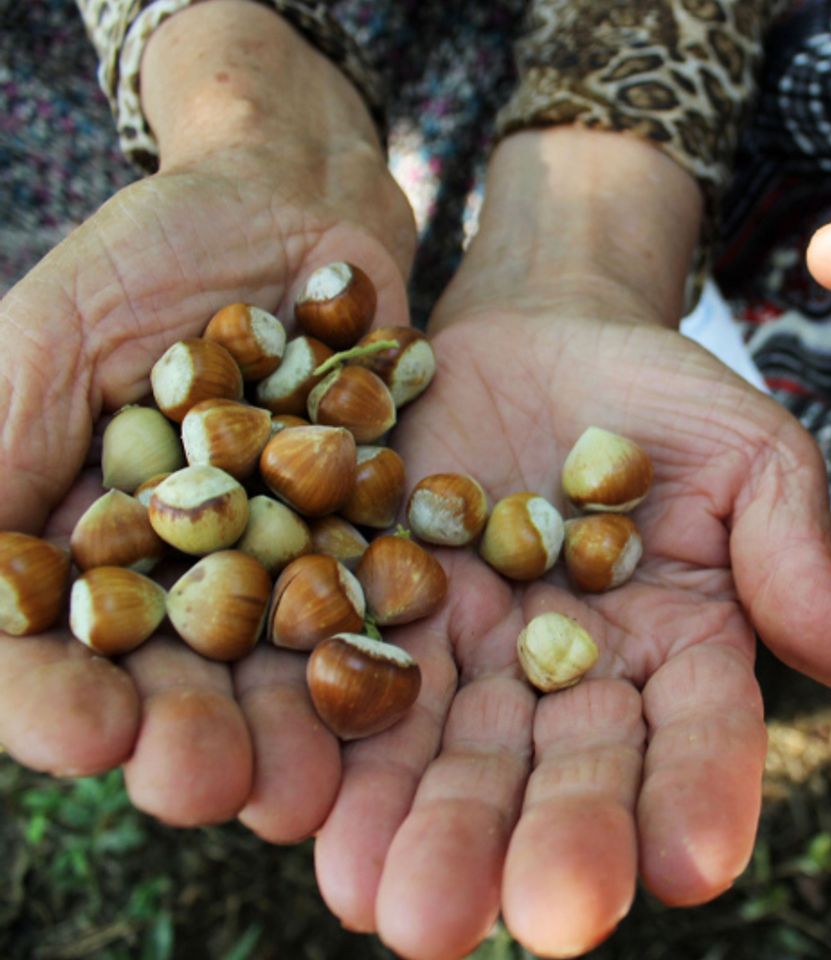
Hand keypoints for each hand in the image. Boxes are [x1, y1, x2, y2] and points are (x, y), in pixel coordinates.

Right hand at [0, 0, 413, 841]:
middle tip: (201, 788)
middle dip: (182, 736)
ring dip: (285, 727)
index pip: (41, 648)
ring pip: (276, 664)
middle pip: (168, 679)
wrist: (292, 200)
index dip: (49, 698)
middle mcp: (178, 574)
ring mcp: (278, 561)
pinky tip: (393, 689)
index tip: (78, 731)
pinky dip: (380, 642)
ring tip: (298, 785)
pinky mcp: (368, 535)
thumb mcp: (53, 335)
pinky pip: (376, 596)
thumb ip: (4, 445)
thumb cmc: (148, 253)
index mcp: (77, 543)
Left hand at [309, 281, 830, 958]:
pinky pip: (333, 686)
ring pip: (440, 762)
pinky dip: (314, 748)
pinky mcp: (363, 620)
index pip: (696, 741)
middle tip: (538, 922)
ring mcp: (463, 666)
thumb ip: (791, 553)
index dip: (696, 796)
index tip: (691, 862)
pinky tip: (288, 809)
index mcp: (677, 661)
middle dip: (546, 848)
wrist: (533, 336)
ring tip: (386, 907)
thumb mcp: (745, 455)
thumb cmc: (663, 397)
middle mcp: (568, 690)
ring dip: (416, 836)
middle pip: (559, 780)